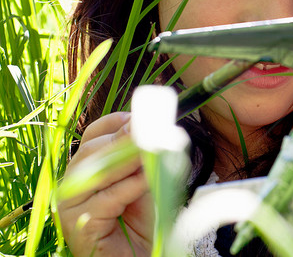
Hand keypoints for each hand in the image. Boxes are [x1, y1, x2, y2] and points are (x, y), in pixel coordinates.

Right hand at [58, 112, 152, 256]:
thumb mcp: (146, 181)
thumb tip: (154, 128)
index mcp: (87, 167)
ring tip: (150, 150)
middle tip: (147, 131)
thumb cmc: (141, 221)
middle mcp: (73, 184)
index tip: (140, 117)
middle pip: (92, 151)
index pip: (94, 135)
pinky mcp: (80, 226)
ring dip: (126, 160)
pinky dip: (127, 188)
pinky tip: (144, 180)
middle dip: (122, 140)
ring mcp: (72, 206)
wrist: (139, 256)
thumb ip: (145, 158)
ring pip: (95, 174)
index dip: (116, 123)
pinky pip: (104, 201)